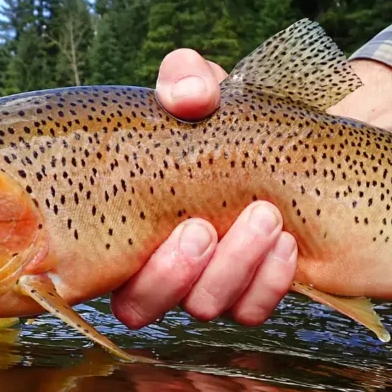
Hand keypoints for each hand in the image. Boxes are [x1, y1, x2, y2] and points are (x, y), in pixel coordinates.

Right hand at [111, 49, 298, 328]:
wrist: (290, 140)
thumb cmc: (226, 119)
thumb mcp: (202, 90)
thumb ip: (185, 80)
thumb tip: (189, 98)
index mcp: (125, 225)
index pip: (100, 274)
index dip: (123, 266)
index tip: (171, 223)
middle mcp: (156, 267)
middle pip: (139, 306)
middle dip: (173, 273)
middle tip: (205, 227)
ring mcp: (203, 286)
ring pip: (202, 309)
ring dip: (231, 269)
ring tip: (265, 219)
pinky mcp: (249, 295)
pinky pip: (250, 312)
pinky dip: (268, 283)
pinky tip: (286, 245)